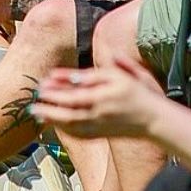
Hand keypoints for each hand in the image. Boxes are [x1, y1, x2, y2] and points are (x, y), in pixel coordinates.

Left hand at [30, 57, 161, 139]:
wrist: (158, 121)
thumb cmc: (145, 95)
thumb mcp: (133, 75)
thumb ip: (117, 65)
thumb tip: (105, 56)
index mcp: (107, 96)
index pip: (78, 92)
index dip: (59, 88)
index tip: (44, 82)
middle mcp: (102, 112)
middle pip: (70, 111)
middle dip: (50, 105)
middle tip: (32, 101)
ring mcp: (101, 125)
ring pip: (72, 124)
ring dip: (53, 118)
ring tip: (37, 112)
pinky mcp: (102, 134)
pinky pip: (80, 134)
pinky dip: (65, 129)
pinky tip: (55, 124)